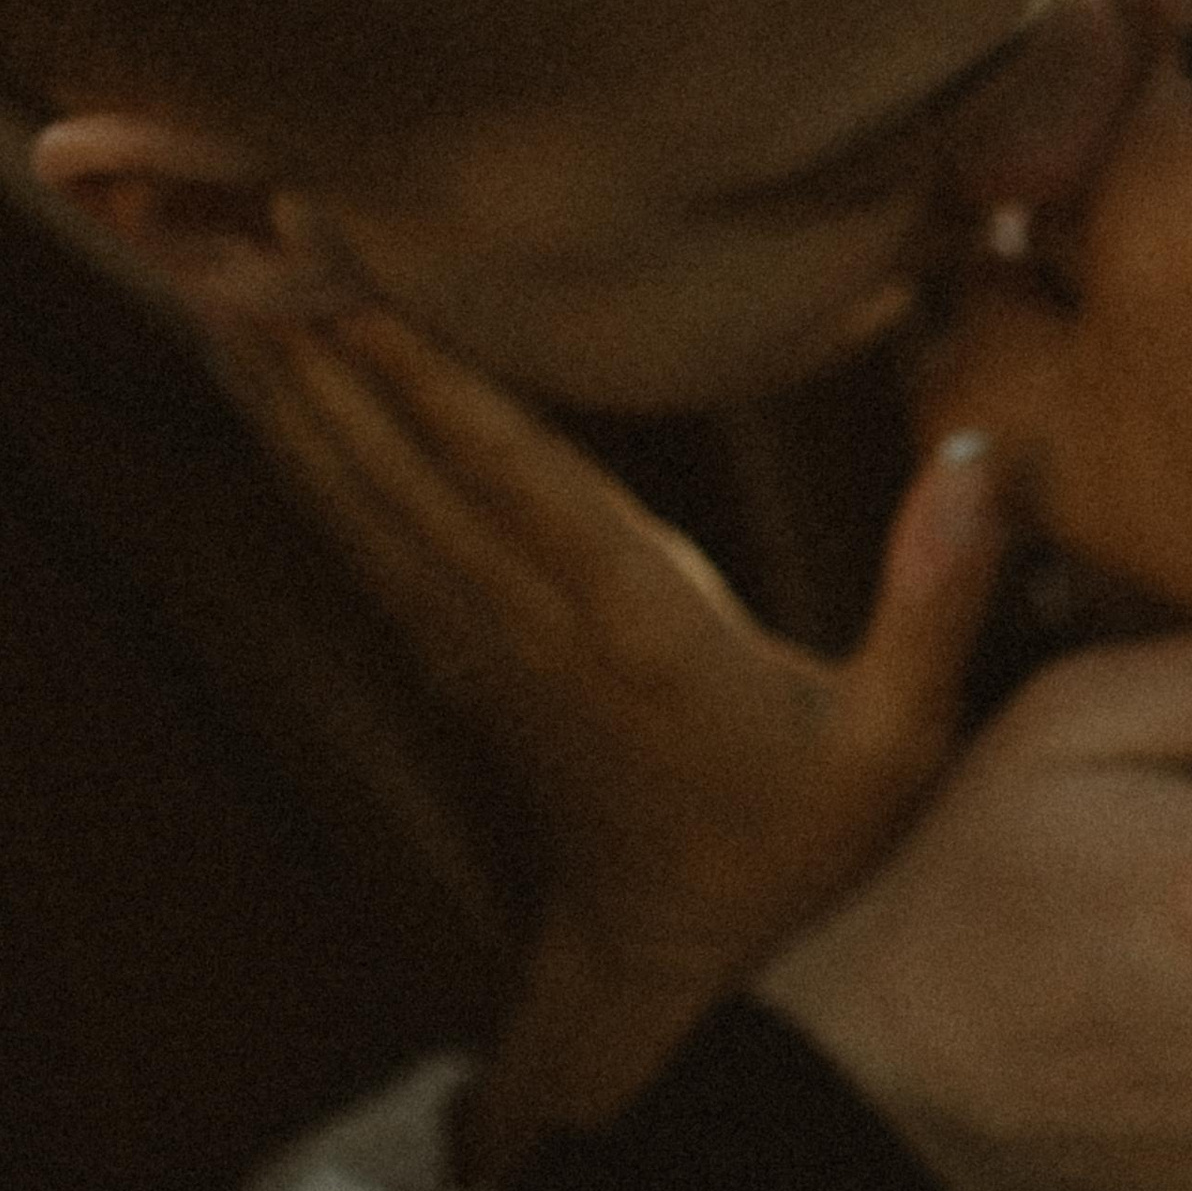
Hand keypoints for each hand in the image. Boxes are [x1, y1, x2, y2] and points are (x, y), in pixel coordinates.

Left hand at [212, 306, 1005, 1173]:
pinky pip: (361, 535)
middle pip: (397, 465)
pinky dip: (304, 454)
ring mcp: (478, 646)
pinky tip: (265, 388)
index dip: (426, 367)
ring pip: (355, 497)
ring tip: (209, 274)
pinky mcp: (457, 657)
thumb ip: (937, 596)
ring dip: (282, 389)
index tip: (354, 266)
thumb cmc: (801, 846)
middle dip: (315, 343)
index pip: (512, 474)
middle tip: (231, 224)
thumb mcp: (899, 741)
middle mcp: (531, 628)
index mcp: (632, 628)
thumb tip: (983, 457)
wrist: (689, 965)